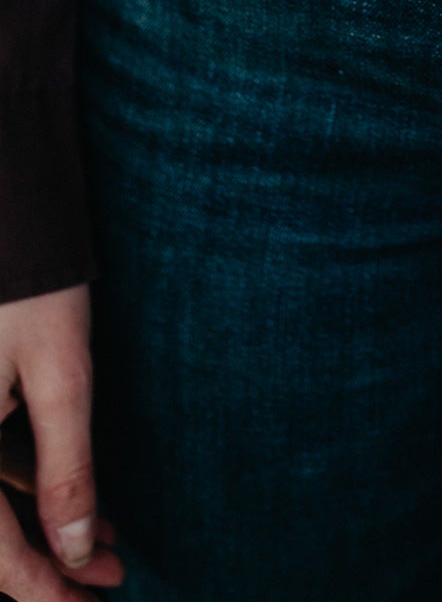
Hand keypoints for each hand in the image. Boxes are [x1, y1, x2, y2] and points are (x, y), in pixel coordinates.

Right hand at [0, 283, 124, 597]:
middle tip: (108, 579)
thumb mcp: (60, 373)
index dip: (43, 587)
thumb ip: (66, 467)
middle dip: (45, 564)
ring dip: (39, 529)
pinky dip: (25, 489)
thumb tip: (79, 549)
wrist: (5, 200)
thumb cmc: (33, 282)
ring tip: (108, 545)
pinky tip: (75, 501)